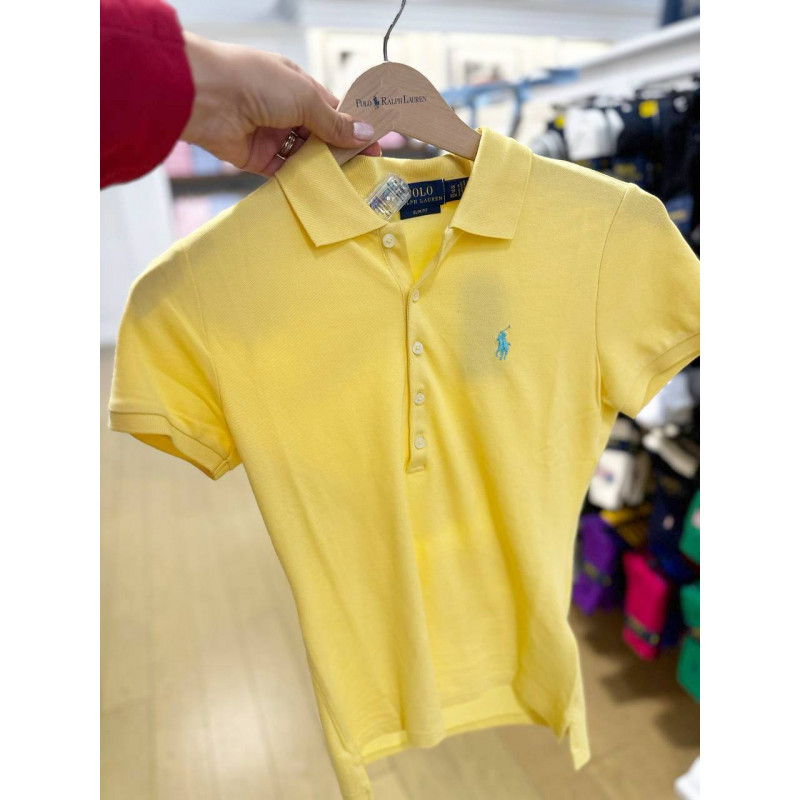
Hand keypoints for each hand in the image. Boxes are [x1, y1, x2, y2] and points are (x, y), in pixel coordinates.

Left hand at [180, 32, 379, 176]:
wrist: (204, 96)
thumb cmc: (253, 81)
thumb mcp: (304, 97)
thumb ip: (334, 121)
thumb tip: (364, 133)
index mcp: (295, 85)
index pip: (331, 109)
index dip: (353, 127)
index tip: (373, 145)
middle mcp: (282, 109)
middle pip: (319, 135)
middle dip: (340, 151)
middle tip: (363, 169)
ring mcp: (269, 134)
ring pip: (303, 156)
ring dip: (321, 167)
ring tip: (344, 183)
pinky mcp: (255, 158)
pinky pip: (283, 172)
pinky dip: (299, 181)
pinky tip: (317, 189)